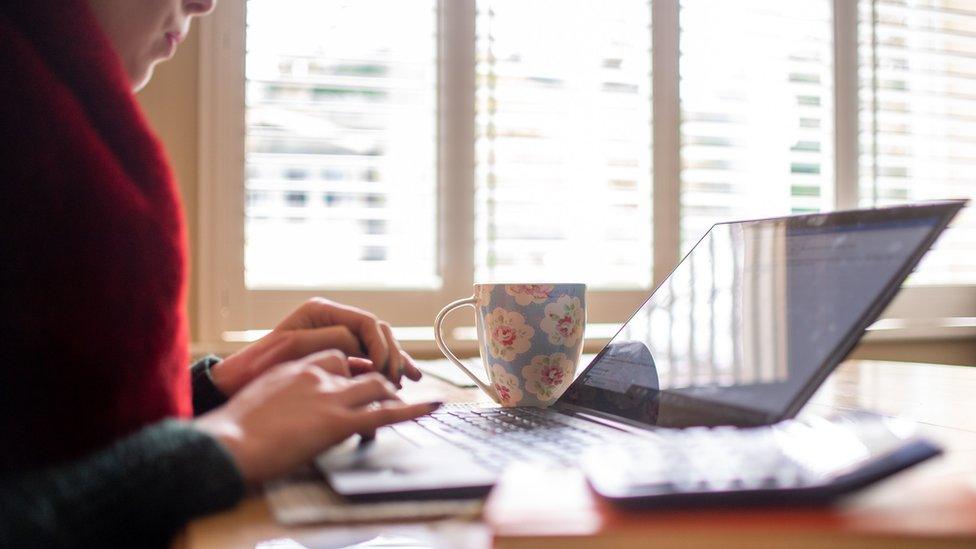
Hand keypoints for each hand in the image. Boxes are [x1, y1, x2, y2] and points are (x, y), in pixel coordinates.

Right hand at [195, 350, 439, 484]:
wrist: (228, 443)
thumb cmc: (236, 428)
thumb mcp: (265, 396)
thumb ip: (288, 390)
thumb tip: (297, 404)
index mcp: (299, 363)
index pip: (340, 353)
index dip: (357, 366)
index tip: (364, 375)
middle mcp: (318, 372)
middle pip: (364, 365)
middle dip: (383, 374)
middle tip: (393, 387)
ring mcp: (330, 395)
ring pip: (378, 384)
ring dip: (394, 391)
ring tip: (404, 400)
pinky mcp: (338, 421)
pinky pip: (385, 413)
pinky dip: (414, 409)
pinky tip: (433, 406)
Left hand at [211, 298, 421, 394]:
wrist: (238, 385)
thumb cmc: (259, 366)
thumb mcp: (294, 347)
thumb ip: (331, 340)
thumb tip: (360, 346)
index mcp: (321, 311)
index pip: (365, 322)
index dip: (380, 345)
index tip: (383, 369)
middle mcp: (332, 321)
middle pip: (377, 332)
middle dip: (392, 354)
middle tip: (399, 379)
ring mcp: (335, 338)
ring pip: (377, 346)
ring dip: (395, 362)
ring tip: (408, 379)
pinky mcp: (337, 358)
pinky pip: (369, 360)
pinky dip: (384, 370)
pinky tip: (399, 381)